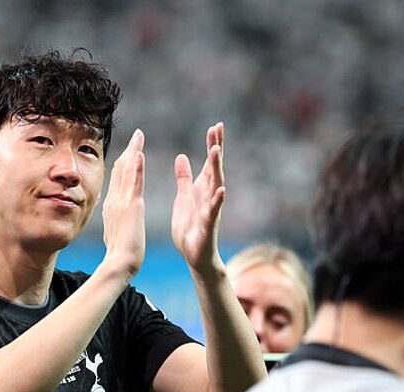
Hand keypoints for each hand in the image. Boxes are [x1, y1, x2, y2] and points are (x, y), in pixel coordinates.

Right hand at [101, 128, 145, 278]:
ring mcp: (122, 202)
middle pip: (121, 169)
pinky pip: (135, 183)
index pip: (118, 178)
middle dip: (130, 150)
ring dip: (134, 151)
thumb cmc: (120, 255)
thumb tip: (111, 217)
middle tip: (137, 135)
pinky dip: (136, 166)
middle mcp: (114, 200)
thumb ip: (114, 221)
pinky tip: (139, 153)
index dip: (125, 162)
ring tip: (139, 136)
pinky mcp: (132, 207)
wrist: (119, 264)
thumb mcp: (114, 232)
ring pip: (127, 171)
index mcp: (112, 206)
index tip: (131, 149)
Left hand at [171, 122, 224, 274]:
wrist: (194, 254)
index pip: (209, 162)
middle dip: (216, 148)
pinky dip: (217, 200)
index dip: (212, 144)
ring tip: (216, 150)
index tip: (215, 125)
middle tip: (217, 128)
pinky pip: (214, 210)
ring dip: (216, 167)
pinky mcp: (208, 224)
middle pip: (214, 168)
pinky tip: (222, 190)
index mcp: (202, 189)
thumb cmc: (190, 227)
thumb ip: (184, 178)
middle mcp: (210, 195)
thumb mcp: (183, 197)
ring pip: (215, 184)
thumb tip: (182, 156)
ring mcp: (211, 209)